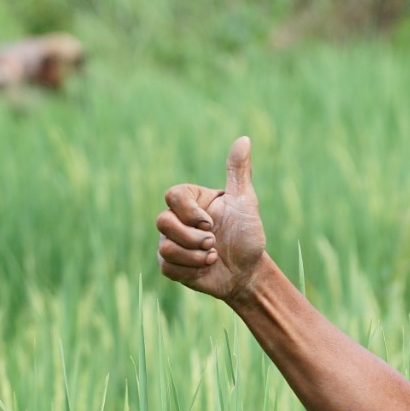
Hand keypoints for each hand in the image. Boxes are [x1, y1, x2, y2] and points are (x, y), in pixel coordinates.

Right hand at [155, 136, 268, 304]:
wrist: (247, 271)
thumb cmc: (247, 235)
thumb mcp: (246, 202)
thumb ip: (239, 172)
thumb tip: (244, 139)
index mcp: (191, 200)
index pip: (173, 195)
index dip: (189, 212)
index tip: (211, 223)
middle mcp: (176, 219)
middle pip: (163, 221)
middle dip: (192, 237)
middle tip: (214, 243)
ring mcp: (170, 241)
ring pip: (165, 247)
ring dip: (195, 256)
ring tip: (213, 256)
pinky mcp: (169, 264)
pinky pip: (167, 266)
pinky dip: (191, 270)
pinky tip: (205, 268)